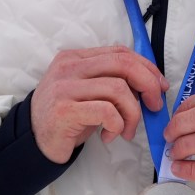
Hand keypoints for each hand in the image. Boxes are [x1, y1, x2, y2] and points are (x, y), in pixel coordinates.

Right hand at [31, 46, 167, 163]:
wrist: (35, 142)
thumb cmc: (68, 118)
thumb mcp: (89, 92)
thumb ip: (112, 82)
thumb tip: (151, 85)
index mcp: (75, 57)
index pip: (120, 52)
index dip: (146, 67)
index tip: (159, 85)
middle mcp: (69, 67)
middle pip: (122, 64)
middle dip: (148, 85)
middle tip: (154, 106)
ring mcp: (64, 87)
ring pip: (118, 90)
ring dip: (132, 114)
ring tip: (126, 130)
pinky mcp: (64, 110)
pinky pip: (107, 111)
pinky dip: (117, 125)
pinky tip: (109, 135)